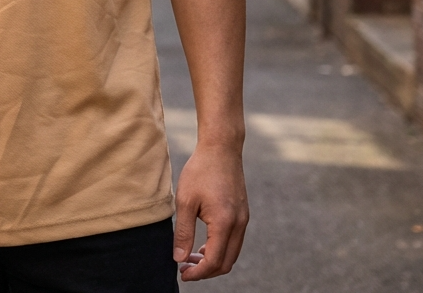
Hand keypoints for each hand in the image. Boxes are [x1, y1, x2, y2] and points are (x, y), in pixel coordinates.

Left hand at [172, 143, 248, 280]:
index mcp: (225, 223)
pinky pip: (234, 241)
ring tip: (191, 257)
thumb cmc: (201, 170)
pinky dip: (220, 248)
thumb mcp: (185, 201)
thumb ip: (183, 232)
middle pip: (226, 263)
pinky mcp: (243, 213)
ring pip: (232, 253)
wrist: (221, 148)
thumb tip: (179, 258)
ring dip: (213, 260)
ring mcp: (243, 219)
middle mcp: (239, 224)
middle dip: (206, 271)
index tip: (182, 274)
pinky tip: (204, 244)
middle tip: (185, 268)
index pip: (214, 261)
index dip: (197, 272)